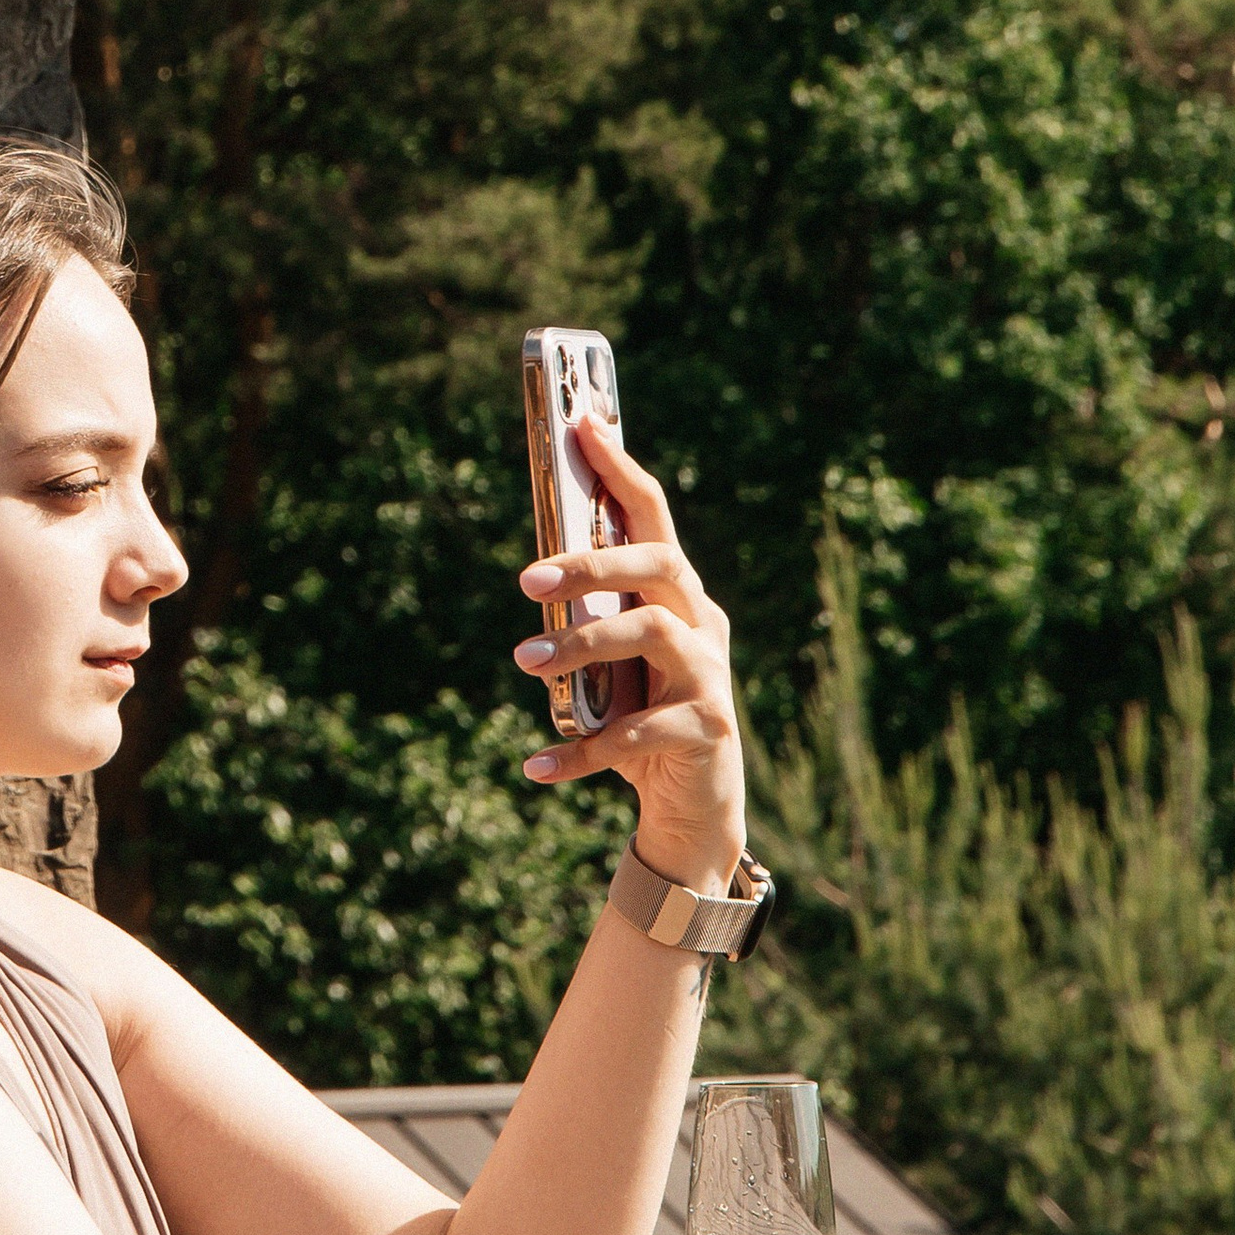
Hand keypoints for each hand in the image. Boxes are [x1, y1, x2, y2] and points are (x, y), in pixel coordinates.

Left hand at [513, 413, 745, 891]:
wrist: (694, 811)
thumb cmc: (642, 721)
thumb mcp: (613, 665)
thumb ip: (590, 622)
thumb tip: (537, 579)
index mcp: (679, 596)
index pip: (654, 517)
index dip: (620, 469)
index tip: (582, 424)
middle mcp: (703, 624)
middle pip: (660, 565)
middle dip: (592, 562)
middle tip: (526, 581)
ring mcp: (711, 676)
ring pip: (652, 634)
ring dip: (582, 644)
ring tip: (523, 662)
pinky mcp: (708, 730)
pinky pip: (638, 732)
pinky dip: (582, 749)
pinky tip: (536, 766)